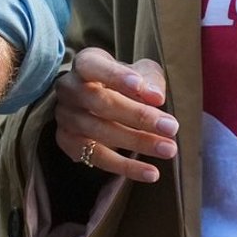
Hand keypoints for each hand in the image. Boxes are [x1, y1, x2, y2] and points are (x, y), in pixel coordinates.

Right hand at [50, 47, 177, 183]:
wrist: (99, 101)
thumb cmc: (124, 83)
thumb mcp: (140, 72)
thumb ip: (149, 80)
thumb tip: (156, 96)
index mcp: (84, 64)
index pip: (93, 66)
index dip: (118, 77)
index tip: (151, 93)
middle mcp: (69, 89)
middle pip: (99, 102)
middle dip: (139, 116)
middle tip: (171, 127)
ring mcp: (65, 117)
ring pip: (98, 132)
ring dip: (137, 142)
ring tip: (168, 149)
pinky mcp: (67, 142)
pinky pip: (97, 158)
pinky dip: (125, 167)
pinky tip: (151, 172)